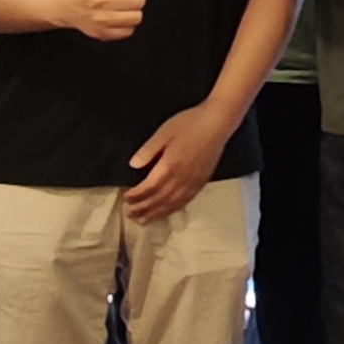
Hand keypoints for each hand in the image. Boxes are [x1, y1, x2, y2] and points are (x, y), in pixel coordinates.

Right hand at [63, 0, 144, 40]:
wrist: (65, 3)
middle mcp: (100, 0)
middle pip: (139, 0)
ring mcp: (100, 18)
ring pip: (136, 16)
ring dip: (131, 11)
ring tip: (120, 5)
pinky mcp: (102, 33)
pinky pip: (128, 31)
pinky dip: (125, 25)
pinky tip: (115, 16)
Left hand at [121, 100, 231, 221]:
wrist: (217, 123)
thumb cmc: (190, 124)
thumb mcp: (164, 132)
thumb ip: (148, 150)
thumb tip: (133, 164)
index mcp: (170, 166)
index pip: (149, 188)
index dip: (136, 195)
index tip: (126, 198)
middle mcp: (182, 178)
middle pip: (159, 200)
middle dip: (143, 209)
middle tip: (130, 214)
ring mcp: (193, 182)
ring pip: (172, 204)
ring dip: (156, 214)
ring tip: (144, 220)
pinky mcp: (202, 182)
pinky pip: (186, 201)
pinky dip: (173, 210)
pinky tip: (167, 212)